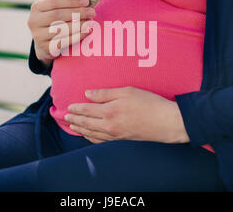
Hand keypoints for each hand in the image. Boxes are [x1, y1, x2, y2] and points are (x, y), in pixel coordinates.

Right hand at [27, 0, 95, 64]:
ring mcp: (38, 36)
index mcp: (36, 7)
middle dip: (77, 13)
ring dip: (79, 25)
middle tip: (92, 12)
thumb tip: (87, 3)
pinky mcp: (46, 48)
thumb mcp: (56, 11)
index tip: (86, 1)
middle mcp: (34, 21)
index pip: (54, 2)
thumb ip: (68, 6)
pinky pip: (64, 41)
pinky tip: (87, 31)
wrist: (44, 43)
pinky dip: (78, 36)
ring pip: (62, 29)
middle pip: (58, 15)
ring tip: (90, 22)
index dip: (71, 1)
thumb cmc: (54, 22)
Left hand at [65, 86, 189, 143]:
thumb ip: (106, 93)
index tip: (68, 107)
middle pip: (86, 123)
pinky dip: (91, 139)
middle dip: (74, 120)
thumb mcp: (128, 91)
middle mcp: (109, 125)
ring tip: (72, 127)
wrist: (166, 122)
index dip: (76, 108)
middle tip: (65, 118)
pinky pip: (101, 141)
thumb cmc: (149, 103)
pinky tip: (89, 136)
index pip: (87, 110)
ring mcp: (115, 135)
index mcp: (109, 111)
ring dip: (80, 130)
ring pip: (91, 134)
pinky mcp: (122, 140)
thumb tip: (88, 94)